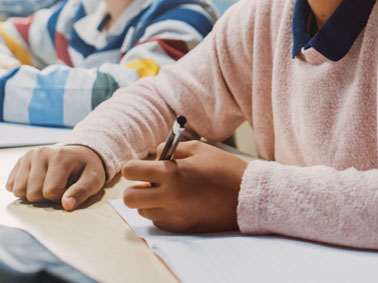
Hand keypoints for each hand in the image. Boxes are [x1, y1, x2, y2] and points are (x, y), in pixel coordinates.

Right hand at [6, 145, 106, 210]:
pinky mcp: (20, 161)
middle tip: (59, 187)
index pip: (50, 191)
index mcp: (59, 156)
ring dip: (33, 194)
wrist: (79, 154)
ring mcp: (28, 156)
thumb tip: (66, 205)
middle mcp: (40, 153)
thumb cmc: (86, 170)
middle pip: (32, 193)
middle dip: (46, 197)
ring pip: (18, 190)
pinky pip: (10, 186)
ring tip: (48, 184)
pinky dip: (23, 189)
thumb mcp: (94, 180)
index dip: (60, 197)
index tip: (69, 189)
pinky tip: (37, 182)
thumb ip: (82, 192)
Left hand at [122, 141, 248, 232]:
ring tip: (169, 193)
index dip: (134, 167)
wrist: (248, 197)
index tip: (142, 168)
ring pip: (143, 211)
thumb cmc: (225, 169)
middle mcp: (168, 196)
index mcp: (171, 173)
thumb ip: (173, 149)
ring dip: (150, 201)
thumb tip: (155, 154)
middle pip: (129, 197)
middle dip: (136, 188)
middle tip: (151, 183)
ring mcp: (174, 215)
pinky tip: (180, 204)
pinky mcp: (181, 228)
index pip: (130, 171)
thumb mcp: (200, 150)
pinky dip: (163, 212)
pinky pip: (159, 221)